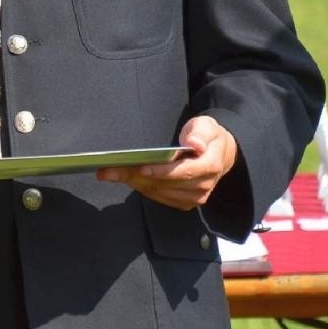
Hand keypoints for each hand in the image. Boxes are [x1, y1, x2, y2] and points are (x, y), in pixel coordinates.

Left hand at [97, 116, 237, 210]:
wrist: (219, 154)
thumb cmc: (208, 137)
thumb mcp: (206, 126)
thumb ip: (200, 133)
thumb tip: (194, 144)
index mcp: (210, 166)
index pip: (183, 172)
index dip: (161, 172)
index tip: (140, 167)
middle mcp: (202, 185)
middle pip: (164, 183)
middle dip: (134, 176)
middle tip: (108, 170)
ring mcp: (194, 196)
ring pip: (157, 191)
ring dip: (132, 182)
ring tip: (110, 172)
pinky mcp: (184, 202)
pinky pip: (158, 196)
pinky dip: (140, 187)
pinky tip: (124, 178)